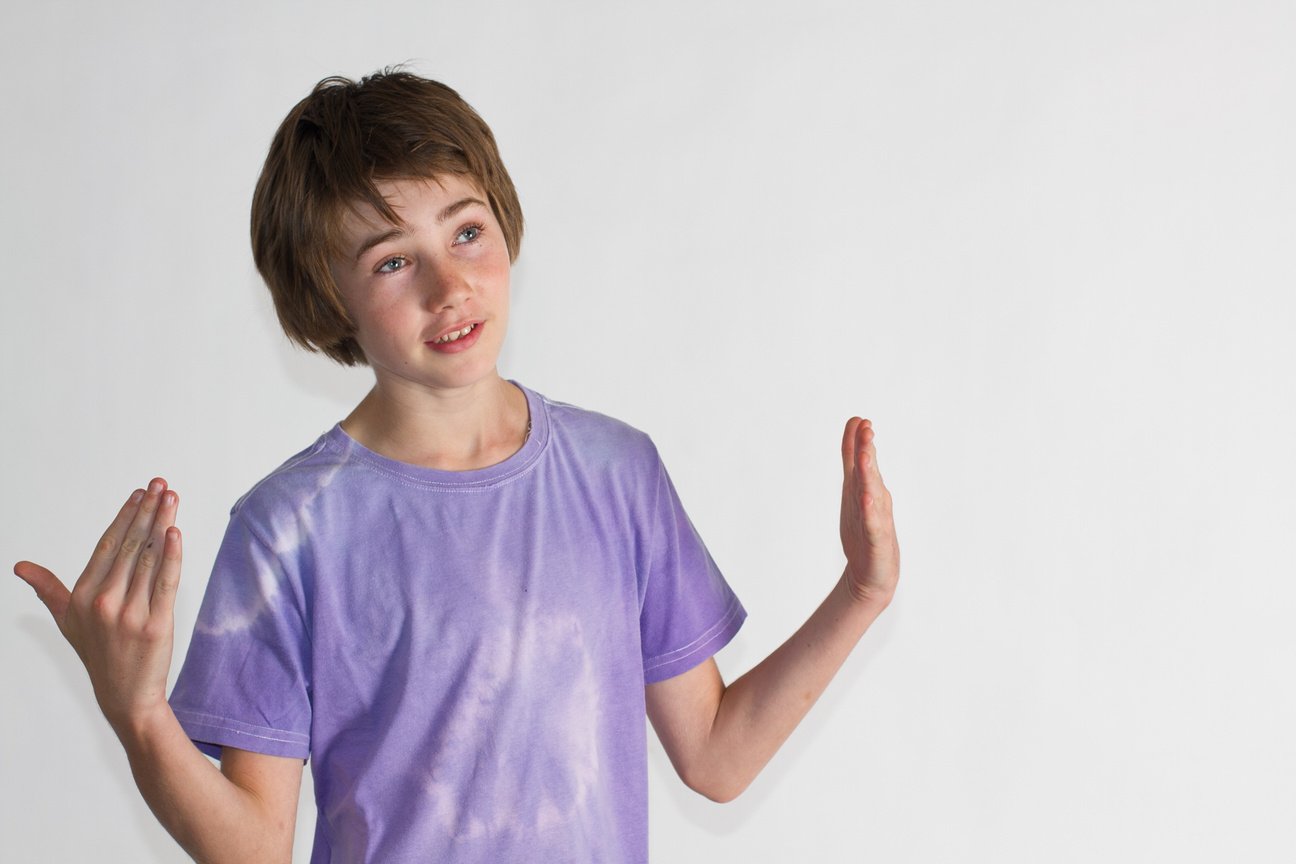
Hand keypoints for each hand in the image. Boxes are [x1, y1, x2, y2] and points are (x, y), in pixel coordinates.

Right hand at [14, 479, 182, 733]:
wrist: (125, 695)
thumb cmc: (99, 652)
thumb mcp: (67, 620)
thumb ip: (48, 589)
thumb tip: (20, 566)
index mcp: (83, 595)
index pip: (108, 544)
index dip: (125, 515)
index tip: (140, 492)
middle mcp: (103, 601)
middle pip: (131, 545)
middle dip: (148, 510)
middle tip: (161, 484)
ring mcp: (129, 613)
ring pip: (150, 558)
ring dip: (163, 523)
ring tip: (172, 498)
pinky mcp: (155, 624)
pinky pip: (166, 582)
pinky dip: (172, 555)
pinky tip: (176, 532)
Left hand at [840, 418, 898, 606]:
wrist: (870, 576)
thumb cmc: (864, 532)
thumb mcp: (857, 492)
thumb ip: (855, 463)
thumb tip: (855, 434)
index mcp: (866, 489)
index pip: (859, 461)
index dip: (857, 441)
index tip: (858, 420)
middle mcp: (873, 500)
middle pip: (868, 472)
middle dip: (866, 450)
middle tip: (866, 428)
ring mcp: (876, 519)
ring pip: (871, 493)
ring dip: (869, 474)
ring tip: (865, 456)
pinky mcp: (876, 541)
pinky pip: (873, 523)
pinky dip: (870, 510)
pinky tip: (867, 498)